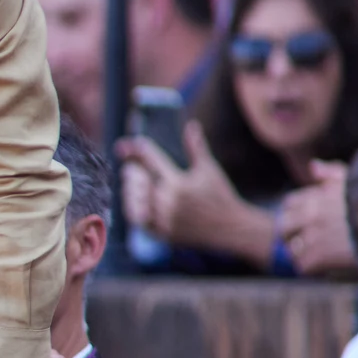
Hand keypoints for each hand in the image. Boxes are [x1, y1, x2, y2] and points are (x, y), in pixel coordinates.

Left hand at [116, 123, 268, 263]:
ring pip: (133, 200)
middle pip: (137, 180)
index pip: (150, 160)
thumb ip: (196, 147)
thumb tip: (192, 124)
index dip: (137, 149)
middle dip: (131, 170)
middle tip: (130, 166)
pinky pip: (137, 220)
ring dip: (128, 188)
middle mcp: (167, 201)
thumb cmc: (220, 196)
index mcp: (178, 183)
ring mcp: (162, 218)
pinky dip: (131, 208)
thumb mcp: (209, 169)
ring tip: (130, 182)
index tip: (126, 143)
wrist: (231, 229)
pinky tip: (133, 201)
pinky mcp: (161, 232)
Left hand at [279, 162, 354, 275]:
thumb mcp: (356, 182)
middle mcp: (311, 214)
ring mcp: (314, 235)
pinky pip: (303, 265)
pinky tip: (328, 266)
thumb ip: (332, 173)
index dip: (295, 216)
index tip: (306, 224)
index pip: (289, 205)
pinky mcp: (320, 255)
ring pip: (292, 249)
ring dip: (304, 255)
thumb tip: (313, 167)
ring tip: (320, 257)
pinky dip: (314, 268)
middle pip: (283, 228)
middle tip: (309, 244)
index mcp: (317, 196)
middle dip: (293, 236)